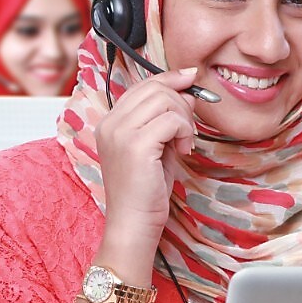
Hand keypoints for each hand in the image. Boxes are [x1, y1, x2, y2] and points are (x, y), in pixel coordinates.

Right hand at [95, 68, 197, 241]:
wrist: (133, 224)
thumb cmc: (145, 192)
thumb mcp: (157, 147)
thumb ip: (167, 119)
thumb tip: (187, 92)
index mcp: (110, 123)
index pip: (142, 85)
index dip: (169, 78)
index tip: (190, 78)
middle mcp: (110, 124)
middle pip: (155, 87)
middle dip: (180, 102)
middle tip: (187, 130)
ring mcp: (120, 133)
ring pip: (165, 100)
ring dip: (184, 119)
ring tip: (183, 143)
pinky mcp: (136, 145)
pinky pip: (172, 120)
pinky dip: (185, 132)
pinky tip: (183, 151)